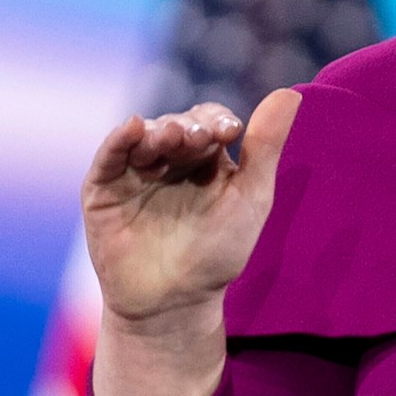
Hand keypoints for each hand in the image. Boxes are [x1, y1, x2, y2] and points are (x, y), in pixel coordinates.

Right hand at [82, 90, 302, 330]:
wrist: (174, 302)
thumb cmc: (218, 252)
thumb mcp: (250, 197)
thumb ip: (266, 147)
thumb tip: (292, 93)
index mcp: (205, 157)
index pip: (209, 121)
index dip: (217, 120)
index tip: (230, 131)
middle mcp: (169, 158)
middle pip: (176, 124)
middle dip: (188, 127)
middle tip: (200, 137)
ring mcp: (134, 171)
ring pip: (143, 135)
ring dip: (158, 130)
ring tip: (172, 136)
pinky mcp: (103, 188)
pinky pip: (109, 156)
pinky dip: (118, 139)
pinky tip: (131, 127)